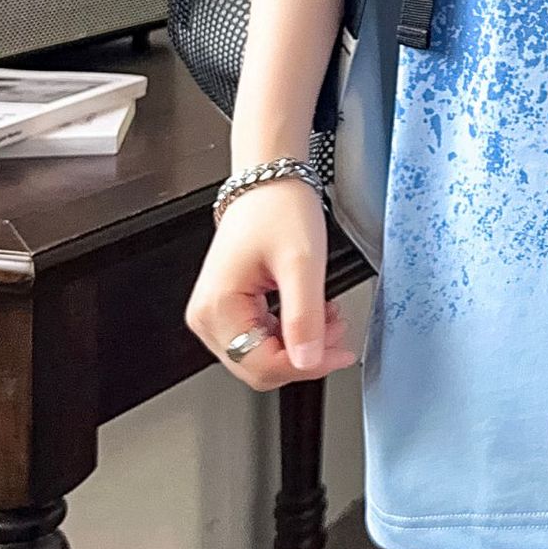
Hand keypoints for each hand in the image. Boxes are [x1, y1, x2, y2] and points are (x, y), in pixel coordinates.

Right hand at [185, 177, 359, 390]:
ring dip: (300, 345)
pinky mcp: (229, 308)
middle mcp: (208, 317)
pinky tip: (312, 314)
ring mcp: (216, 314)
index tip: (339, 353)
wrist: (270, 182)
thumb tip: (307, 361)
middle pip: (258, 366)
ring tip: (329, 317)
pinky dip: (290, 333)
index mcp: (217, 308)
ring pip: (261, 355)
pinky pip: (260, 338)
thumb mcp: (302, 263)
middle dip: (303, 356)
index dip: (305, 366)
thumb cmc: (279, 209)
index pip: (260, 365)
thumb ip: (304, 316)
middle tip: (338, 333)